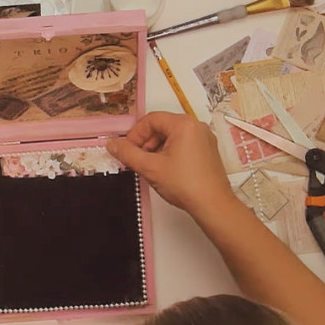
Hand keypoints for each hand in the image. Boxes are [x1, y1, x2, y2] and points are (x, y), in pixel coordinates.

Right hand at [106, 112, 234, 214]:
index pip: (151, 119)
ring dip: (156, 149)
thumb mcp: (150, 168)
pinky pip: (183, 144)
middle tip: (138, 160)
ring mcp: (204, 139)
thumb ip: (127, 153)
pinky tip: (165, 170)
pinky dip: (169, 153)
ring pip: (172, 136)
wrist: (213, 205)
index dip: (135, 134)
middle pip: (162, 126)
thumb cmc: (184, 184)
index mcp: (184, 124)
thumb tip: (111, 144)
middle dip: (146, 142)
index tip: (128, 150)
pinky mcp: (207, 151)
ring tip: (150, 167)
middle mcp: (196, 126)